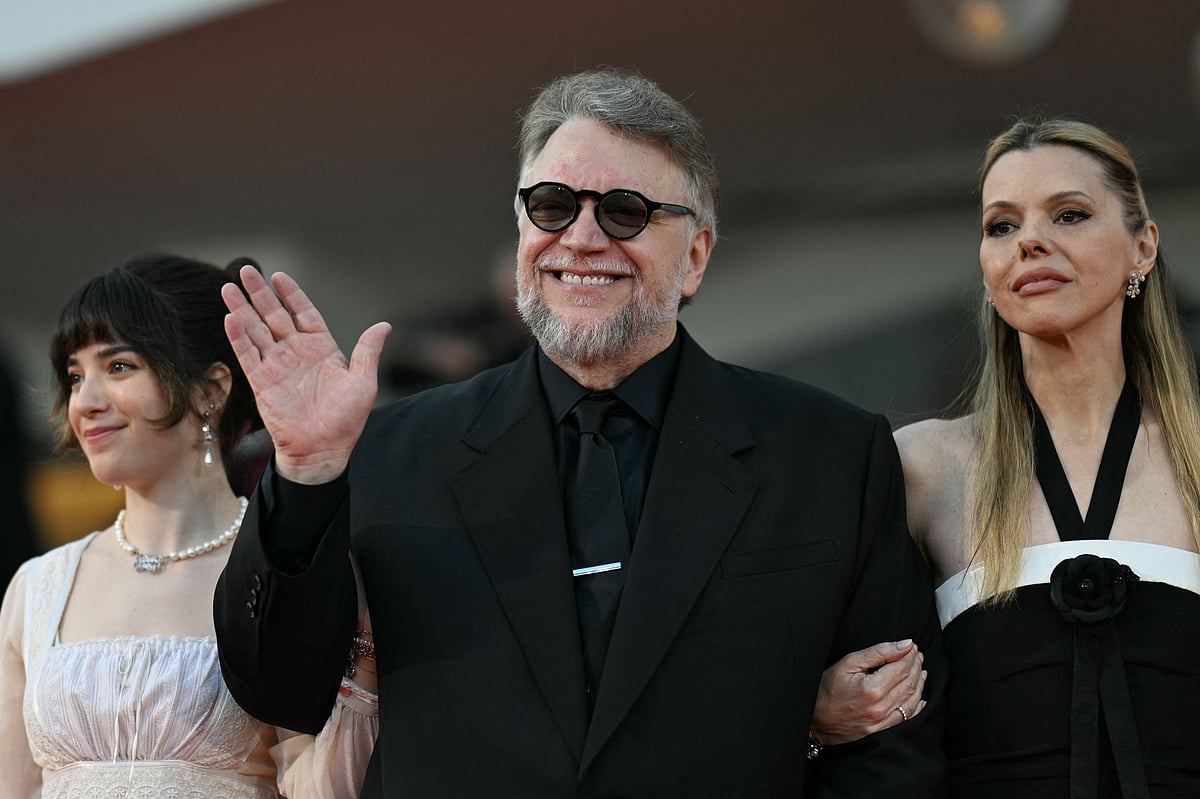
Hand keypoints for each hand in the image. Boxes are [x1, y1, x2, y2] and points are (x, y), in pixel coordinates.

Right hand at [222, 266, 390, 484]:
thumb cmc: (347, 420)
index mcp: (322, 349)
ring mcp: (278, 366)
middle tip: (246, 271)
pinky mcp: (262, 382)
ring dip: (242, 309)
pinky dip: (239, 337)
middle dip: (260, 294)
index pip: (304, 313)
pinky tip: (230, 317)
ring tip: (228, 287)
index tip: (280, 276)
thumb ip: (367, 351)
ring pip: (257, 331)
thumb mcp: (363, 382)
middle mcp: (297, 353)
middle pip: (275, 316)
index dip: (292, 295)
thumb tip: (385, 325)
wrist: (323, 450)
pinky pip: (248, 355)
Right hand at [811, 640, 926, 744]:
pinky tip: (920, 697)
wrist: (816, 719)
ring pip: (912, 699)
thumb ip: (878, 652)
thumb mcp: (848, 663)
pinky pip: (907, 717)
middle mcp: (881, 707)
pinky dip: (917, 705)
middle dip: (916, 665)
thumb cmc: (827, 689)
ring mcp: (883, 721)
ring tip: (919, 669)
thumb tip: (905, 645)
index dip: (910, 655)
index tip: (912, 646)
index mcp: (873, 688)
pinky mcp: (882, 730)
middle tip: (917, 655)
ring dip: (919, 682)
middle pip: (910, 682)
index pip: (902, 667)